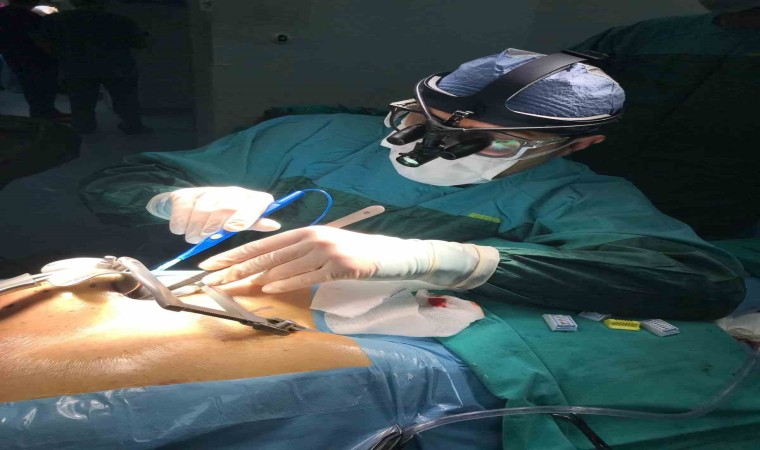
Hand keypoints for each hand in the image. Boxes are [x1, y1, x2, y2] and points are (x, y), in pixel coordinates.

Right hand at [146, 187, 280, 243]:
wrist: (189, 204)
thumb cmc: (223, 217)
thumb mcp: (242, 220)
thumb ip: (255, 223)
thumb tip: (275, 225)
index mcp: (248, 199)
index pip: (256, 202)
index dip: (245, 215)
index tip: (231, 229)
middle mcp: (230, 192)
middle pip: (225, 208)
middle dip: (213, 227)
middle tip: (205, 237)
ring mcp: (207, 191)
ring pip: (201, 212)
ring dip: (195, 230)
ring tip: (194, 236)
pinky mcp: (184, 194)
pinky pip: (182, 213)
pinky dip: (180, 225)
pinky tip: (182, 228)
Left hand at [198, 226, 496, 292]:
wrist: (394, 255)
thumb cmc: (358, 255)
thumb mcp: (326, 250)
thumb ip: (300, 257)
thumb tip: (268, 272)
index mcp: (306, 232)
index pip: (264, 245)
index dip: (235, 254)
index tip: (211, 264)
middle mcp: (313, 237)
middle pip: (267, 255)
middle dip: (235, 268)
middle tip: (210, 278)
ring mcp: (327, 250)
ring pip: (284, 265)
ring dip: (255, 278)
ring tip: (231, 288)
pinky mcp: (340, 264)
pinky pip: (309, 275)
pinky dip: (288, 281)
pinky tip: (269, 287)